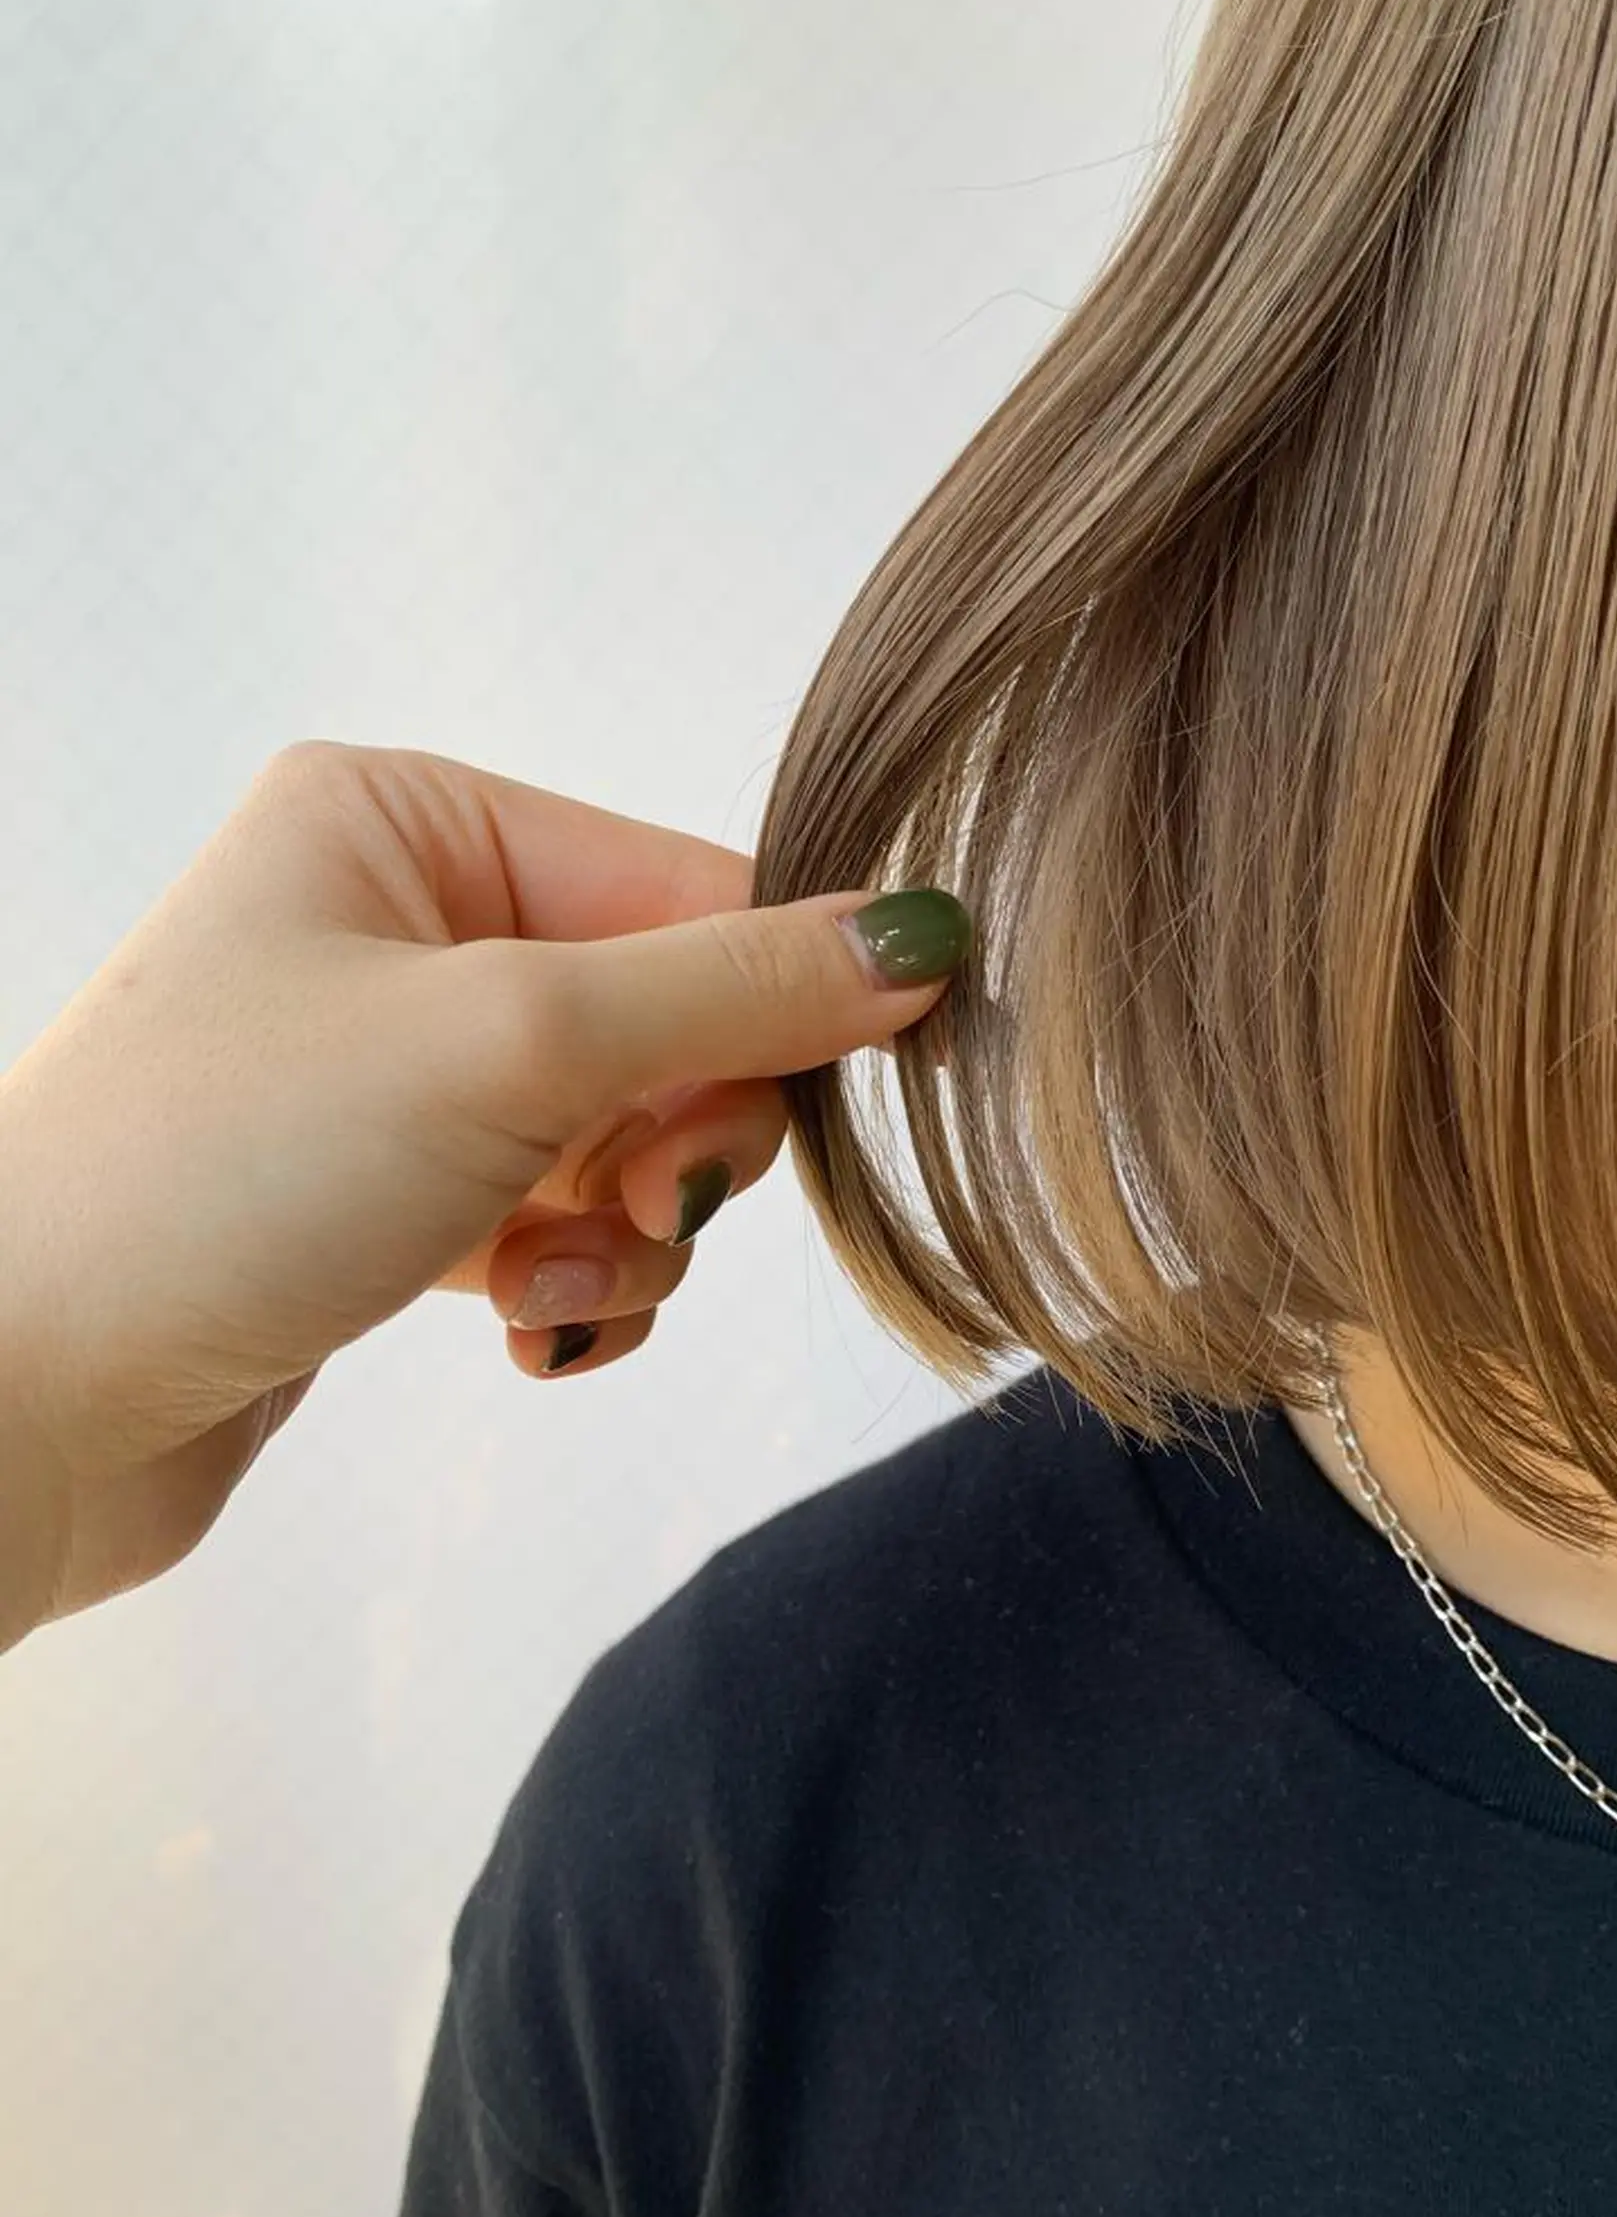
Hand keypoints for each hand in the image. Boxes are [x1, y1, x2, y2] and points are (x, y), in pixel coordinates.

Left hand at [0, 740, 972, 1639]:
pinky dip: (566, 1281)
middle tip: (636, 1213)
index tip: (789, 1127)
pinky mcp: (382, 1199)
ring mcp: (389, 1070)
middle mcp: (401, 926)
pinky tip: (516, 1327)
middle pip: (667, 1022)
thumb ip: (732, 988)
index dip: (767, 1010)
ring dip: (625, 1234)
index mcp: (409, 821)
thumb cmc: (227, 1169)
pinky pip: (554, 1222)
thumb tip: (925, 939)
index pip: (684, 889)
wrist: (21, 1395)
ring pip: (624, 1142)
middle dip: (676, 1143)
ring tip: (542, 1285)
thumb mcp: (510, 1042)